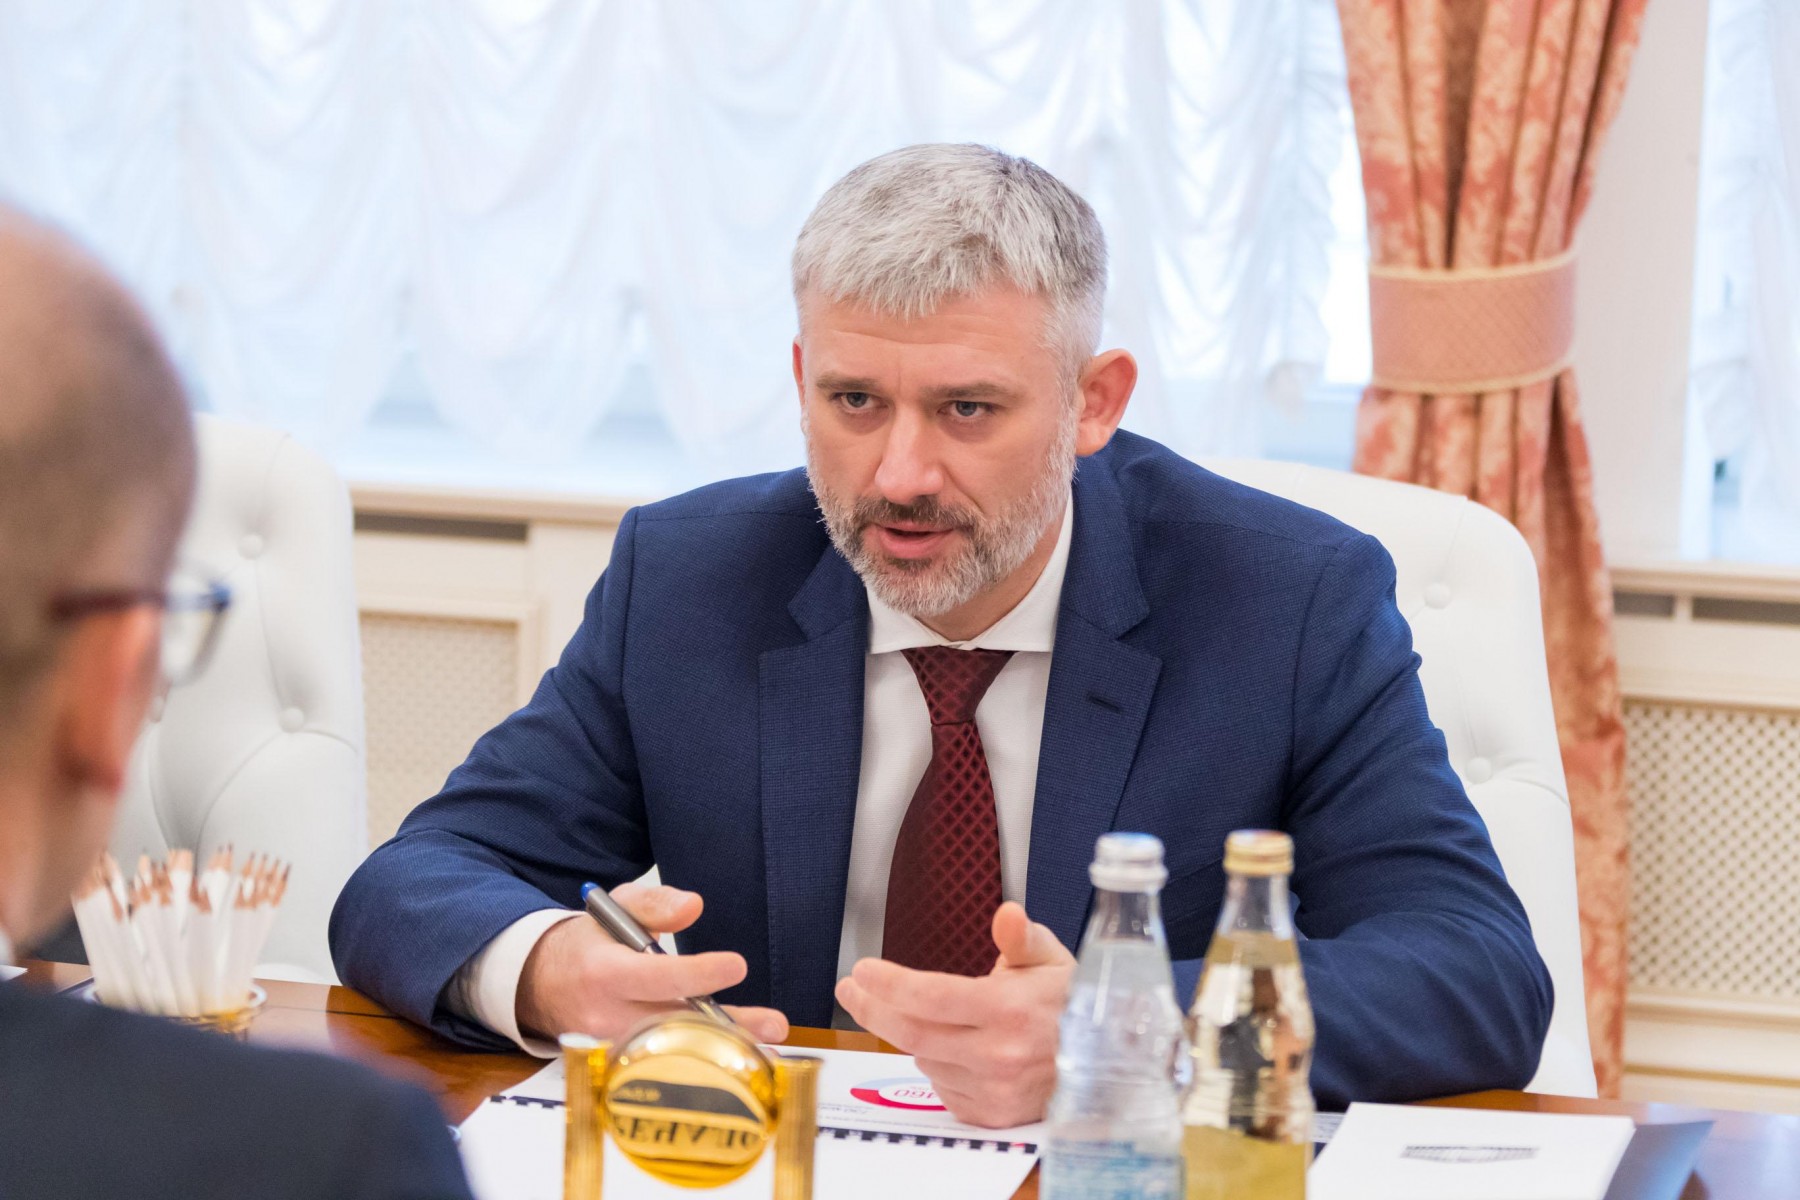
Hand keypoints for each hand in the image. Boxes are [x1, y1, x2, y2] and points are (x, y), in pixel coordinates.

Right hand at [515, 882, 788, 1044]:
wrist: (542, 984)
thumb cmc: (589, 941)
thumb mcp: (615, 907)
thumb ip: (654, 903)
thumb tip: (694, 906)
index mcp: (604, 971)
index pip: (654, 976)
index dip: (696, 974)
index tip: (736, 966)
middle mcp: (606, 1016)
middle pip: (673, 1026)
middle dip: (726, 1027)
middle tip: (774, 1025)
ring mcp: (613, 1047)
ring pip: (673, 1054)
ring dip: (723, 1055)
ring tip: (769, 1056)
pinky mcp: (620, 1065)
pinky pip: (665, 1067)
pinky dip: (701, 1065)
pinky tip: (738, 1066)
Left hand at [835, 902, 1074, 1127]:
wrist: (1107, 1059)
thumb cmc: (1072, 1002)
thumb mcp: (1051, 959)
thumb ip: (1021, 937)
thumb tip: (1008, 913)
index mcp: (1010, 1010)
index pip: (930, 997)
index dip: (888, 984)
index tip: (861, 970)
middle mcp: (999, 1055)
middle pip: (912, 1033)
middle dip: (872, 1009)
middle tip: (852, 990)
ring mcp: (994, 1090)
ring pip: (924, 1058)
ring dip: (915, 1035)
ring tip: (934, 1016)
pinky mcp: (992, 1114)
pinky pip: (941, 1086)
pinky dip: (939, 1064)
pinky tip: (958, 1049)